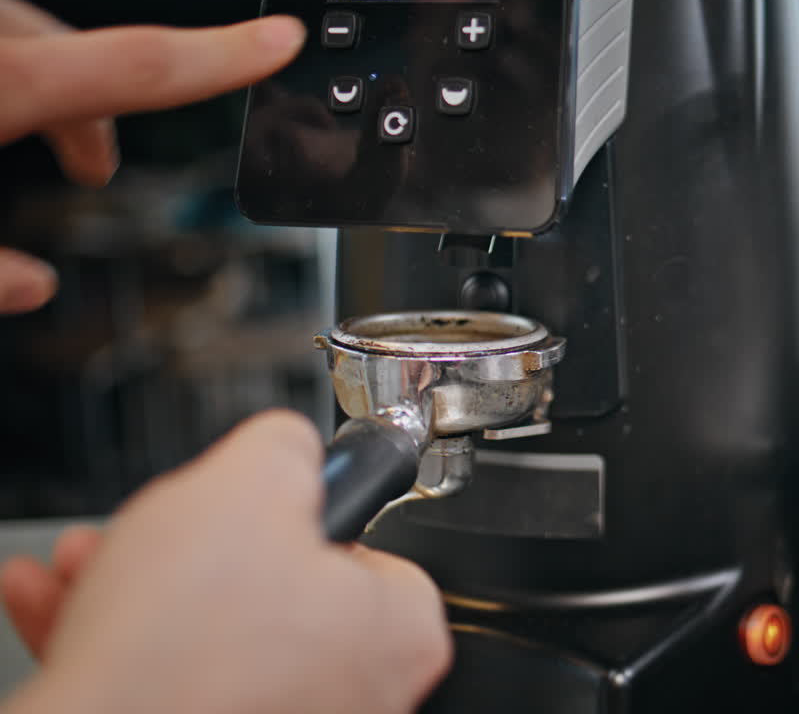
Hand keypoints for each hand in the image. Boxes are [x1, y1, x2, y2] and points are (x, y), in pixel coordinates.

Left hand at [0, 0, 305, 314]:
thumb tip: (34, 286)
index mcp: (2, 84)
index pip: (141, 67)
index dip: (224, 57)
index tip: (284, 38)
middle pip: (90, 54)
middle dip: (100, 112)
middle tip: (96, 165)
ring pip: (35, 40)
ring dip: (51, 88)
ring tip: (48, 138)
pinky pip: (0, 38)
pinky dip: (15, 70)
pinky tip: (2, 111)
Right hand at [0, 411, 451, 713]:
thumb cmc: (190, 644)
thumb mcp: (253, 480)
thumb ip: (287, 448)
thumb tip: (290, 445)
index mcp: (397, 633)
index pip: (369, 546)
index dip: (301, 514)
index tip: (257, 506)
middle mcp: (359, 693)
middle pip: (279, 587)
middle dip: (196, 547)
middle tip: (161, 529)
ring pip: (213, 633)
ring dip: (146, 586)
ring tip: (96, 562)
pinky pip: (174, 678)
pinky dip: (123, 641)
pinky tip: (65, 601)